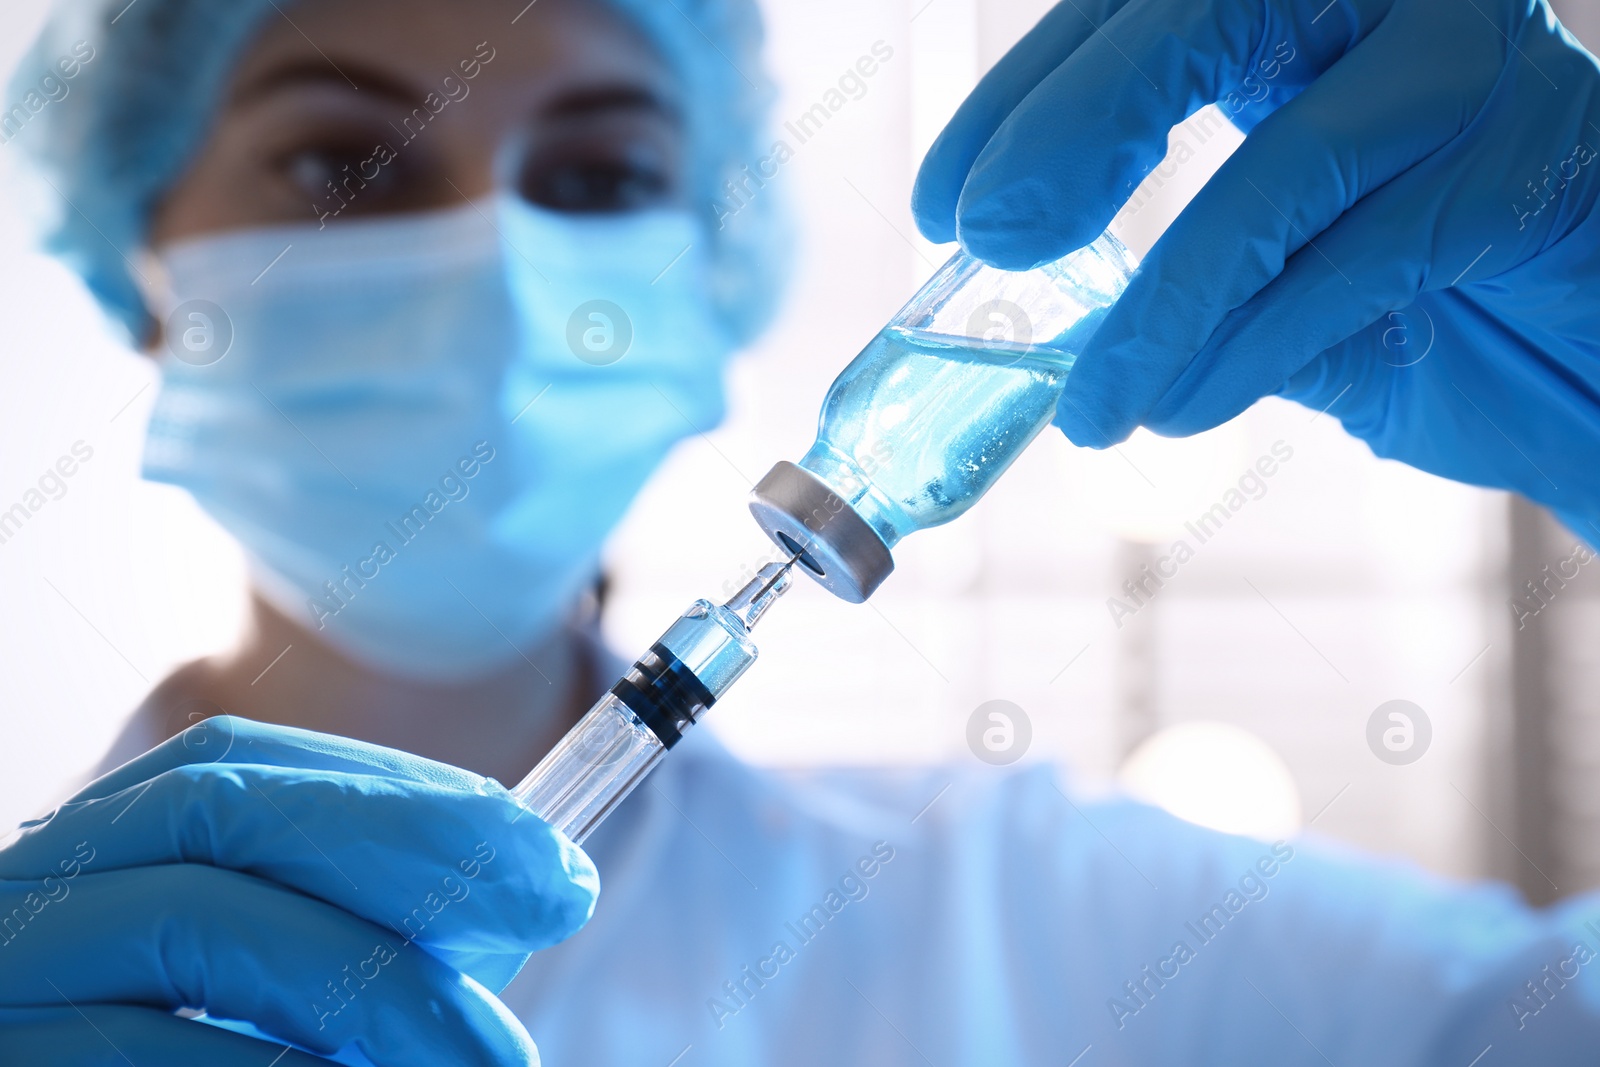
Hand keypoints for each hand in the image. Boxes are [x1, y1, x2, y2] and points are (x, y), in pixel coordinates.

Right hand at [0, 716, 596, 1065]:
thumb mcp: (314, 996)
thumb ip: (386, 933)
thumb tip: (539, 882)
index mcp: (98, 860)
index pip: (237, 763)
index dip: (405, 791)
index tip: (549, 852)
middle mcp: (28, 897)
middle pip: (215, 807)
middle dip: (408, 838)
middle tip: (555, 898)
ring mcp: (3, 986)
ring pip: (197, 918)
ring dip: (375, 977)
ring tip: (493, 1053)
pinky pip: (142, 1054)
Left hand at [914, 0, 1599, 535]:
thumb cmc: (1450, 321)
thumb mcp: (1288, 288)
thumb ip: (1192, 275)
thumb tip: (1040, 324)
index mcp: (1312, 19)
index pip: (1142, 8)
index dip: (1028, 96)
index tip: (940, 209)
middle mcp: (1392, 9)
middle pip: (1209, 8)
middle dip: (1080, 119)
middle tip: (988, 240)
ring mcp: (1472, 67)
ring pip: (1279, 164)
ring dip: (1161, 305)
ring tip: (1092, 409)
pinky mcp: (1534, 164)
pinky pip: (1354, 259)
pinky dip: (1246, 348)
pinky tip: (1180, 407)